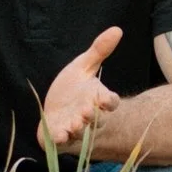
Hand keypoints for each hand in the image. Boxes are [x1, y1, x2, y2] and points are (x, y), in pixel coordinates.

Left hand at [41, 23, 123, 153]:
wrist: (54, 110)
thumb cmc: (72, 90)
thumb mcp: (83, 67)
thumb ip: (99, 51)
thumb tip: (117, 29)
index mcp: (98, 100)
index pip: (110, 102)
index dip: (109, 101)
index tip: (105, 98)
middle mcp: (90, 117)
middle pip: (97, 120)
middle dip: (92, 116)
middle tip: (86, 110)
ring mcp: (76, 130)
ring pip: (81, 133)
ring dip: (78, 129)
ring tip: (74, 124)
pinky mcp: (60, 139)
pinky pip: (63, 143)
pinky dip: (61, 140)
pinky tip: (58, 135)